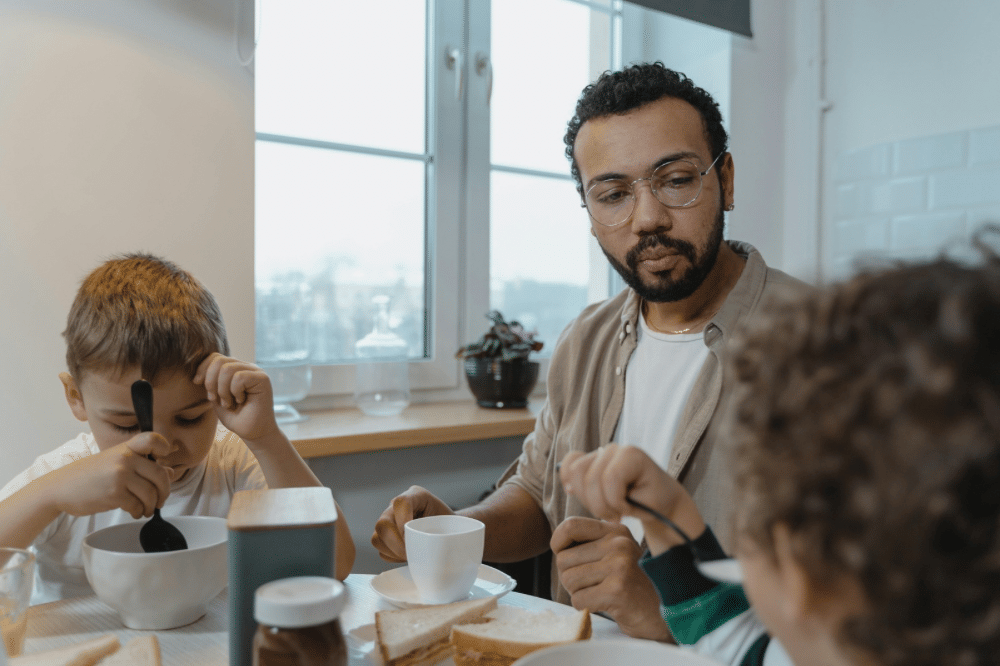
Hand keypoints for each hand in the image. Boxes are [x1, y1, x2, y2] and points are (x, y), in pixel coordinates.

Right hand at [42, 432, 172, 519]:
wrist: (59, 488)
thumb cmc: (88, 476)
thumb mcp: (114, 463)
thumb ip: (141, 465)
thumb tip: (170, 473)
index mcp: (125, 448)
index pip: (152, 439)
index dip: (163, 447)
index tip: (164, 458)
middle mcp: (125, 459)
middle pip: (160, 474)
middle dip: (164, 491)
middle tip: (160, 500)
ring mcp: (120, 476)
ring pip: (151, 493)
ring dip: (151, 506)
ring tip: (145, 509)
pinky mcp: (114, 494)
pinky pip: (137, 505)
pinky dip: (138, 511)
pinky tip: (134, 511)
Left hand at [194, 353, 279, 443]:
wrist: (253, 432)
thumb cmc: (235, 417)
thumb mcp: (216, 397)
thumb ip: (211, 381)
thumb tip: (199, 372)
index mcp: (235, 368)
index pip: (215, 357)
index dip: (203, 369)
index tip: (197, 383)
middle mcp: (246, 366)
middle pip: (219, 361)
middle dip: (211, 381)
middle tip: (215, 399)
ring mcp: (255, 371)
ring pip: (227, 369)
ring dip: (222, 390)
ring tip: (228, 403)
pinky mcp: (263, 378)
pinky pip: (239, 377)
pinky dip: (234, 392)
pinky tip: (240, 401)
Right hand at [371, 486, 454, 562]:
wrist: (448, 528)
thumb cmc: (450, 524)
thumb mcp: (450, 520)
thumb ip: (440, 528)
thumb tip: (433, 544)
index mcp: (415, 495)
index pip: (400, 503)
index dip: (404, 522)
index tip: (416, 537)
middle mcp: (396, 506)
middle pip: (382, 523)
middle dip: (396, 543)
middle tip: (410, 553)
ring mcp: (388, 519)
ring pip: (377, 538)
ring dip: (393, 552)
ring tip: (410, 555)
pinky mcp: (384, 534)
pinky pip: (380, 548)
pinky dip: (392, 556)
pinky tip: (406, 555)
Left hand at [550, 517, 668, 639]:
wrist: (662, 613)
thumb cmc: (633, 584)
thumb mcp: (617, 553)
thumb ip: (591, 543)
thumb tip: (556, 543)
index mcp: (615, 530)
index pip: (570, 525)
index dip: (557, 542)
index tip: (563, 555)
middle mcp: (618, 543)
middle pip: (564, 559)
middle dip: (569, 577)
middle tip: (590, 585)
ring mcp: (619, 565)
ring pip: (569, 580)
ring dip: (577, 593)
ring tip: (599, 593)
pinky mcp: (617, 590)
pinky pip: (579, 599)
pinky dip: (585, 606)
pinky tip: (603, 604)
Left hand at [559, 445, 703, 554]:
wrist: (663, 511)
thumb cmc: (633, 506)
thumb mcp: (601, 501)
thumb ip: (585, 489)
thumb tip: (569, 486)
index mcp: (594, 459)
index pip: (569, 466)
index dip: (575, 488)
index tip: (591, 504)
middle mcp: (605, 450)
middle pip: (578, 473)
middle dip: (592, 502)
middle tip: (610, 514)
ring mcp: (619, 450)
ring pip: (594, 478)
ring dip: (606, 504)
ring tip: (620, 511)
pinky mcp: (633, 453)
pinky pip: (611, 479)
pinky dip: (618, 500)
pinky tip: (629, 506)